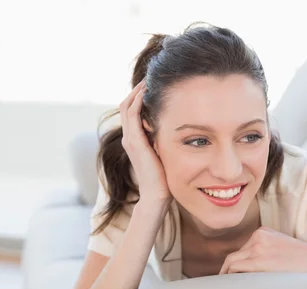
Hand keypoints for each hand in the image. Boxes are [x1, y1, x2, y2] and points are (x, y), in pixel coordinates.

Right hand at [119, 80, 170, 200]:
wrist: (157, 196)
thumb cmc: (165, 179)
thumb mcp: (165, 154)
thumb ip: (165, 141)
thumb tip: (179, 129)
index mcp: (135, 140)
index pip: (133, 111)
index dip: (141, 96)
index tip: (156, 85)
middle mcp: (129, 138)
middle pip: (127, 104)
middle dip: (138, 89)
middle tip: (152, 75)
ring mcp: (129, 139)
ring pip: (127, 105)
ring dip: (138, 90)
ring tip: (150, 77)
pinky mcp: (134, 141)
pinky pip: (133, 113)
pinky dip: (138, 99)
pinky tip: (149, 90)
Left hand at [219, 227, 306, 273]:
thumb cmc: (304, 261)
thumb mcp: (282, 249)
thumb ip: (267, 253)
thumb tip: (251, 272)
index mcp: (263, 232)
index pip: (243, 250)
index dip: (236, 266)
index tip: (231, 277)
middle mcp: (258, 236)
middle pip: (235, 255)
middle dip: (227, 271)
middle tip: (224, 286)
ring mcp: (258, 247)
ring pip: (232, 262)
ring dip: (227, 276)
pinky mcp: (259, 260)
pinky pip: (237, 268)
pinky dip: (231, 277)